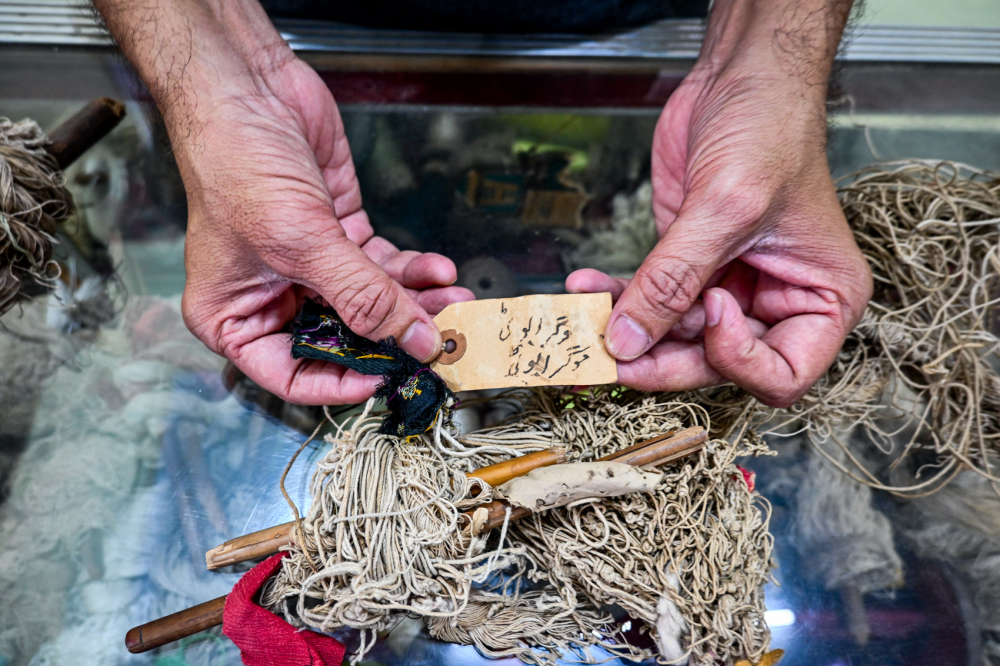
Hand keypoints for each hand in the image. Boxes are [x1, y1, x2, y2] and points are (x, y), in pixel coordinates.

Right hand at [175, 58, 472, 403]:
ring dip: (414, 303)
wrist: (245, 85)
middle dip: (394, 335)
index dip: (343, 382)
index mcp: (235, 317)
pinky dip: (412, 269)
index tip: (391, 375)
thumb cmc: (235, 161)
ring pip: (370, 302)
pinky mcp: (339, 233)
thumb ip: (361, 296)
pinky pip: (382, 266)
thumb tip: (413, 339)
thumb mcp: (301, 242)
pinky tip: (438, 270)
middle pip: (342, 339)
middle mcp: (272, 298)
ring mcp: (309, 267)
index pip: (293, 374)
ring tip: (453, 300)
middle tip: (441, 337)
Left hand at [568, 0, 870, 406]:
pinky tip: (585, 287)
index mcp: (821, 300)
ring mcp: (730, 287)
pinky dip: (616, 297)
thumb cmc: (770, 129)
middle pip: (715, 364)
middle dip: (660, 359)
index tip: (709, 308)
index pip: (780, 376)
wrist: (742, 79)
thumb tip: (628, 340)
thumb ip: (674, 280)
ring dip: (626, 329)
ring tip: (585, 316)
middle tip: (611, 357)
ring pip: (673, 338)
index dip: (735, 359)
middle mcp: (776, 303)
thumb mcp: (726, 207)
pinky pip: (650, 300)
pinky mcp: (689, 267)